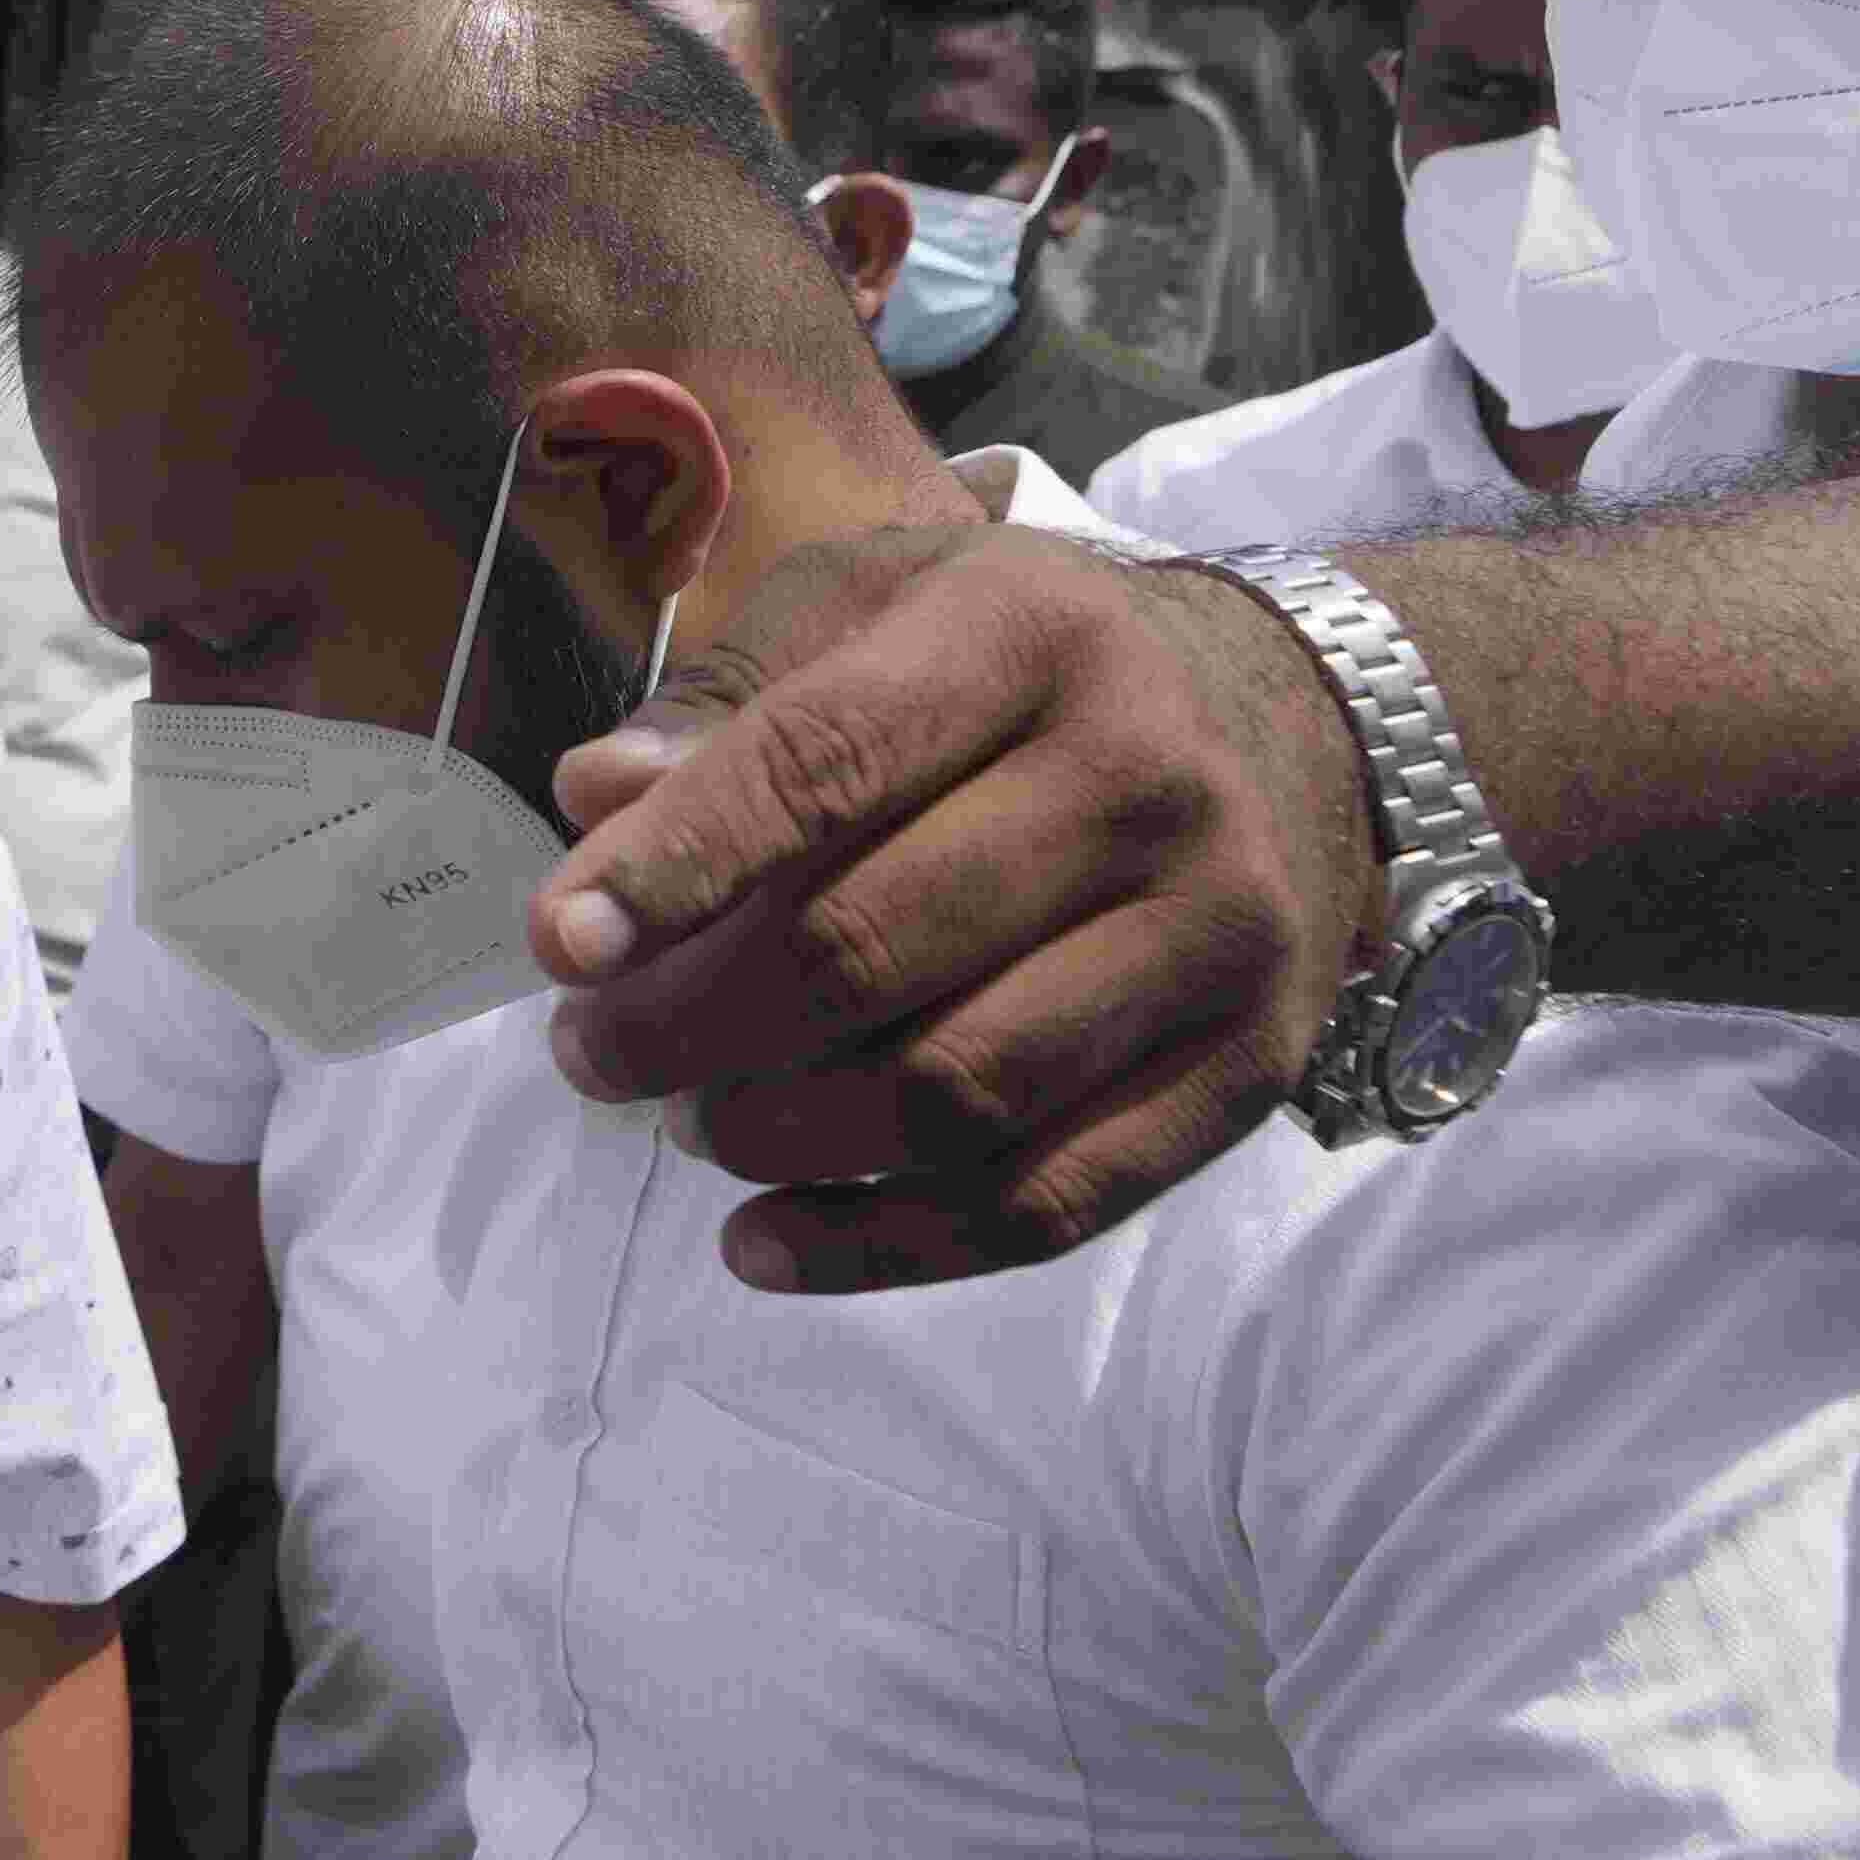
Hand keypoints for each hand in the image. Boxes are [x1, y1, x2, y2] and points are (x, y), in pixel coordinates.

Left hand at [530, 524, 1377, 1291]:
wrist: (1299, 725)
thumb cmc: (1026, 674)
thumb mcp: (881, 611)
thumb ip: (732, 701)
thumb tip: (595, 800)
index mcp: (1030, 635)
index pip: (827, 760)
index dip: (678, 865)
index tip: (559, 946)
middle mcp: (1144, 778)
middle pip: (875, 948)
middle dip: (693, 1025)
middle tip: (592, 1054)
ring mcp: (1215, 934)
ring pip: (959, 1096)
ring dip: (779, 1138)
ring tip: (685, 1124)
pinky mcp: (1247, 1067)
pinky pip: (1049, 1204)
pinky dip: (884, 1248)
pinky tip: (760, 1244)